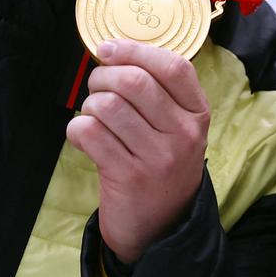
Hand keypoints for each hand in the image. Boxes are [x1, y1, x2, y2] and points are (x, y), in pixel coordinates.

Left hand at [66, 39, 209, 264]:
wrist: (162, 228)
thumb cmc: (162, 165)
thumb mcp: (178, 129)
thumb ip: (159, 93)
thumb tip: (115, 51)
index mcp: (198, 113)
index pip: (174, 66)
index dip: (136, 50)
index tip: (109, 48)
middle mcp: (183, 133)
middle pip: (135, 81)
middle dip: (103, 76)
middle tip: (96, 86)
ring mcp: (157, 157)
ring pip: (108, 105)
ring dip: (89, 104)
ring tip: (93, 116)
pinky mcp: (127, 177)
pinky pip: (89, 133)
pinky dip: (77, 128)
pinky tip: (84, 137)